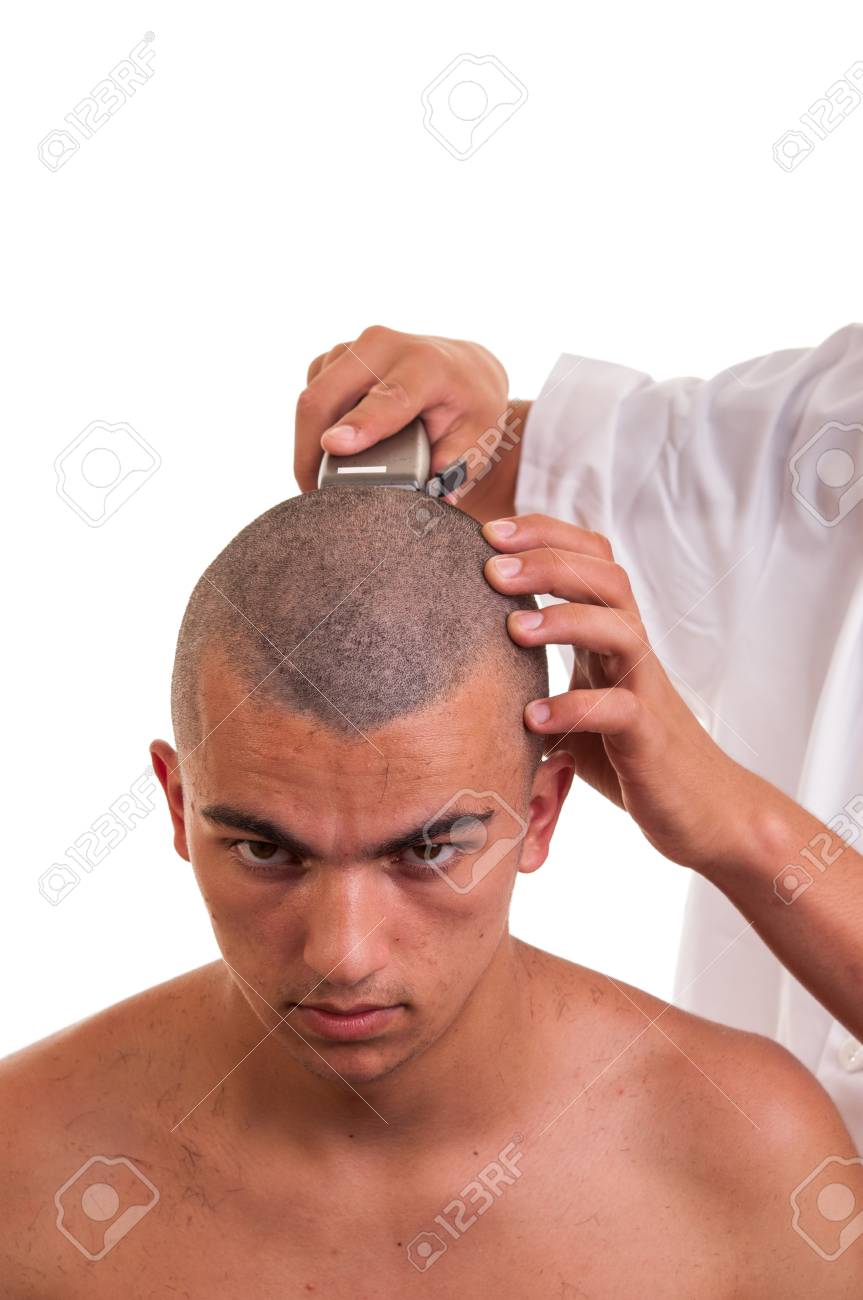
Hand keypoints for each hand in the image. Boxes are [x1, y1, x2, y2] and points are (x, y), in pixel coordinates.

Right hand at [294, 325, 524, 522]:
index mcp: (426, 365)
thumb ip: (454, 466)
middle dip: (310, 451)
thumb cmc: (470, 407)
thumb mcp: (478, 437)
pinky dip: (312, 430)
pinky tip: (332, 452)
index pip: (387, 397)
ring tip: (322, 481)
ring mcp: (354, 347)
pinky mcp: (335, 357)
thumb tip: (434, 494)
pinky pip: (311, 397)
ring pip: (311, 400)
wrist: (463, 369)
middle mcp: (384, 345)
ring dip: (308, 445)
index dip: (359, 424)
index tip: (333, 446)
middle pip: (326, 397)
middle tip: (315, 496)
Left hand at [481, 513, 762, 875]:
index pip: (591, 559)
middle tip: (494, 568)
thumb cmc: (627, 755)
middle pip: (605, 578)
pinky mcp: (648, 737)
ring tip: (513, 630)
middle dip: (548, 562)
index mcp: (611, 635)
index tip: (490, 532)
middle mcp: (632, 651)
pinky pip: (618, 710)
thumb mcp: (572, 707)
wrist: (701, 809)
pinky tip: (533, 717)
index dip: (545, 535)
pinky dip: (574, 708)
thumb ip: (532, 684)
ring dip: (565, 620)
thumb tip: (459, 671)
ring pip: (620, 629)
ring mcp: (645, 690)